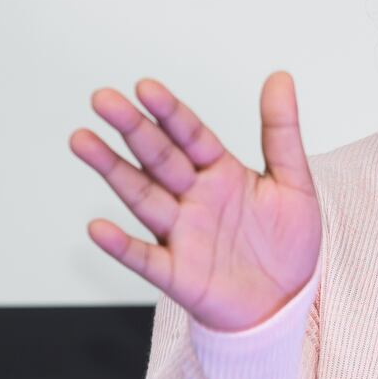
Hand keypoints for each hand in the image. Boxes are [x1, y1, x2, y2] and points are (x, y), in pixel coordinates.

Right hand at [69, 71, 321, 332]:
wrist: (287, 301)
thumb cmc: (288, 243)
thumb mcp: (294, 182)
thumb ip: (282, 131)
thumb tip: (279, 77)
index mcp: (221, 173)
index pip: (190, 135)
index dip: (169, 113)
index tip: (145, 88)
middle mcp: (194, 198)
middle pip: (159, 158)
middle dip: (132, 129)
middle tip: (103, 100)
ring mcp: (182, 234)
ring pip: (142, 197)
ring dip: (113, 171)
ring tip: (83, 141)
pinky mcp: (178, 274)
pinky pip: (145, 258)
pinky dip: (122, 246)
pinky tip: (99, 227)